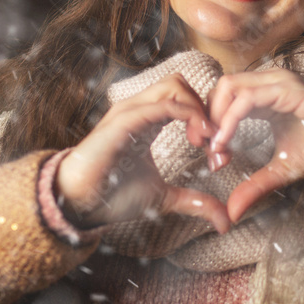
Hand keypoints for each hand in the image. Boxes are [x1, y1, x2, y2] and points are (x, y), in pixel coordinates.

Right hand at [55, 74, 229, 232]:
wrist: (78, 203)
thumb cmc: (113, 194)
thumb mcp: (165, 197)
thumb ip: (195, 202)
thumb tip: (224, 221)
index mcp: (148, 120)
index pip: (184, 96)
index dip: (207, 115)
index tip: (216, 148)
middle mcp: (140, 109)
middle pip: (181, 82)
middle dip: (204, 105)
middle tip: (212, 140)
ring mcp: (131, 112)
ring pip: (174, 84)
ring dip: (198, 108)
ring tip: (203, 140)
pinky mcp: (124, 121)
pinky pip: (161, 105)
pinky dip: (187, 115)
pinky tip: (195, 140)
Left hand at [206, 69, 303, 222]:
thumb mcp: (283, 170)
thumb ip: (256, 186)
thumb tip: (231, 213)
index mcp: (266, 97)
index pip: (224, 97)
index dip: (210, 122)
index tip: (209, 154)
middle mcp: (269, 84)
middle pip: (220, 87)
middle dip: (205, 116)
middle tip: (203, 148)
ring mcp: (278, 82)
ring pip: (229, 87)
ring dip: (215, 117)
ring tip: (214, 148)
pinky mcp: (288, 89)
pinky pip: (247, 98)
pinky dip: (230, 119)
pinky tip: (225, 143)